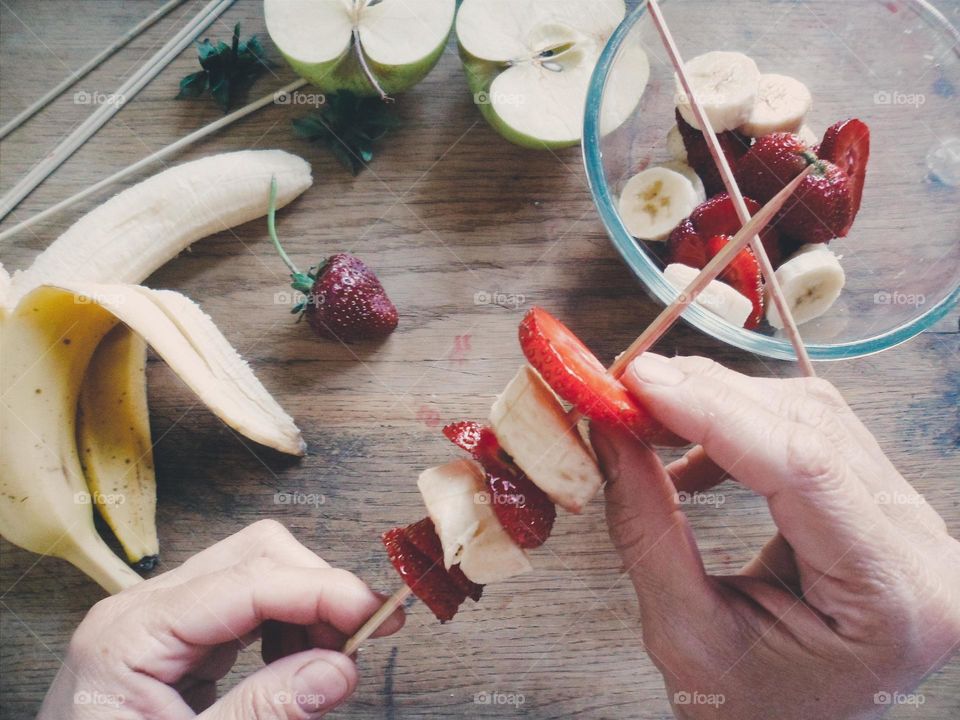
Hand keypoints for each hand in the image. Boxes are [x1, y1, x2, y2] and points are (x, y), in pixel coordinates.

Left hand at [39, 520, 403, 718]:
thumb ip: (264, 711)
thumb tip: (341, 668)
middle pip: (254, 555)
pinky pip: (245, 603)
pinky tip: (295, 664)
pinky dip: (286, 625)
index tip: (377, 615)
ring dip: (307, 608)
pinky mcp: (175, 634)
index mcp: (130, 634)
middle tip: (362, 638)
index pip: (247, 581)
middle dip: (318, 590)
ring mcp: (158, 617)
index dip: (322, 591)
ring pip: (256, 569)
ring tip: (329, 661)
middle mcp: (142, 608)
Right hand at [591, 354, 959, 719]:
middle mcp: (921, 549)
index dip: (714, 411)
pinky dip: (740, 431)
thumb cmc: (750, 711)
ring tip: (648, 422)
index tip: (638, 381)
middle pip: (813, 428)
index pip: (805, 468)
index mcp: (893, 599)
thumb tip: (609, 429)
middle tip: (625, 390)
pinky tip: (693, 459)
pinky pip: (811, 436)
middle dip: (708, 398)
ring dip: (720, 406)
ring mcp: (909, 523)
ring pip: (813, 417)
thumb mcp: (684, 633)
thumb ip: (646, 526)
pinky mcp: (880, 507)